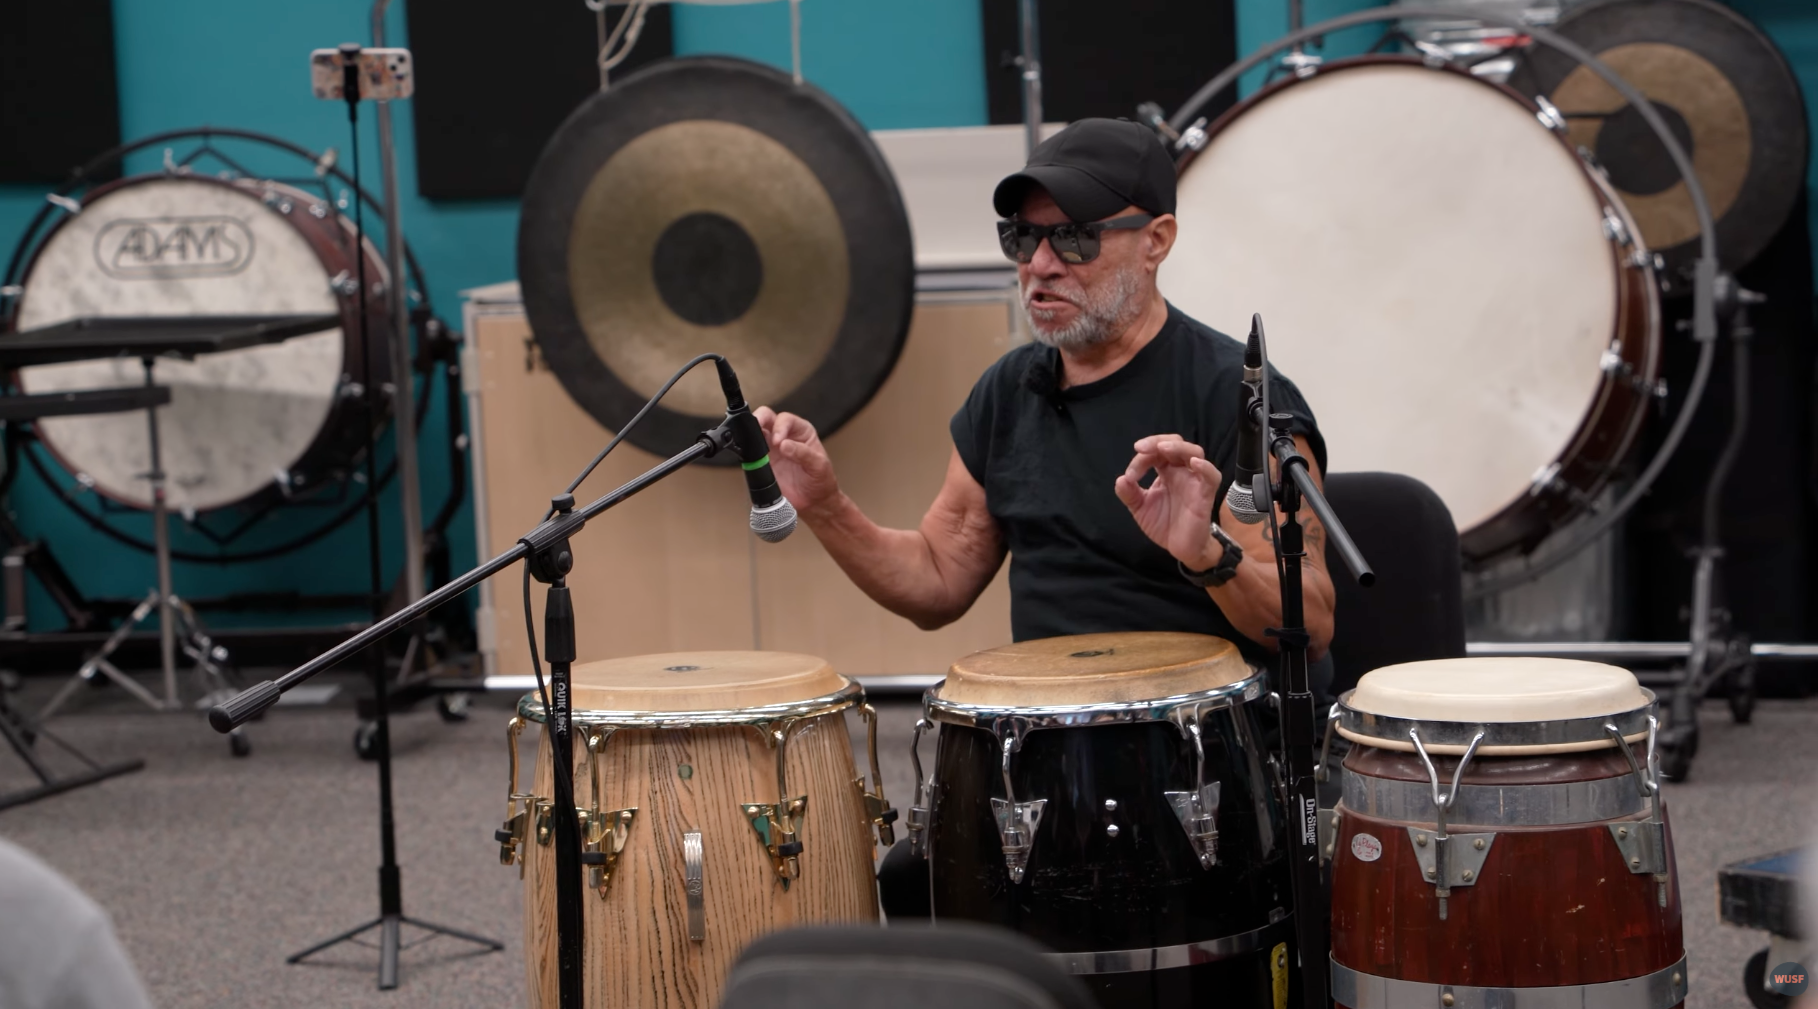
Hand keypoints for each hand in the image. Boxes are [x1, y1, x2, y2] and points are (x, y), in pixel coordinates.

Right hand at [755, 406, 841, 518]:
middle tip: (756, 429)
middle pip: (767, 418)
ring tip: (750, 443)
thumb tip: (785, 445)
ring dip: (750, 434)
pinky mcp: (761, 463)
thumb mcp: (819, 466)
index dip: (779, 427)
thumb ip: (804, 454)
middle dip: (759, 419)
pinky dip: (746, 452)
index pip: (786, 419)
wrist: (814, 503)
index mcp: (801, 431)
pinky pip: (750, 453)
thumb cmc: (821, 481)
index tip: (778, 442)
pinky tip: (748, 456)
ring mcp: (770, 449)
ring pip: (755, 433)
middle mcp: (784, 436)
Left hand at [1114, 434, 1222, 569]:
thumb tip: (1120, 479)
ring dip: (1178, 447)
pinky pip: (1212, 476)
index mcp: (1166, 471)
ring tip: (1162, 448)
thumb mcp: (1140, 508)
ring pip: (1195, 452)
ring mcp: (1195, 481)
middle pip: (1176, 443)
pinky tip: (1194, 463)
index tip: (1130, 476)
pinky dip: (1205, 467)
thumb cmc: (1164, 524)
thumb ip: (1130, 494)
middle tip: (1140, 448)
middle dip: (1157, 441)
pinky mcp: (1206, 494)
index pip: (1156, 453)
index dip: (1141, 458)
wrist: (1179, 548)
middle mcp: (1181, 471)